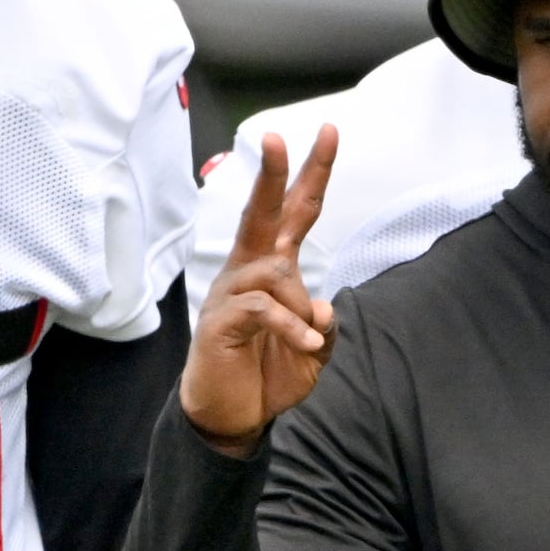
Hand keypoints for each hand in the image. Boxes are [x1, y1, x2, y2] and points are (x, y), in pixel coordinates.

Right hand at [181, 128, 340, 453]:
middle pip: (261, 212)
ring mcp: (229, 293)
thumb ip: (324, 322)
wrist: (231, 417)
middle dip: (272, 174)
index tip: (329, 133)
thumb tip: (324, 304)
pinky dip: (292, 327)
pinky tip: (306, 344)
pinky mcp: (220, 320)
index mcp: (272, 268)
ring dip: (301, 307)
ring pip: (276, 271)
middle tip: (276, 137)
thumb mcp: (315, 348)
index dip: (312, 174)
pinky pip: (264, 308)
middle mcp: (247, 270)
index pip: (294, 212)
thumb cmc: (266, 375)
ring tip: (307, 340)